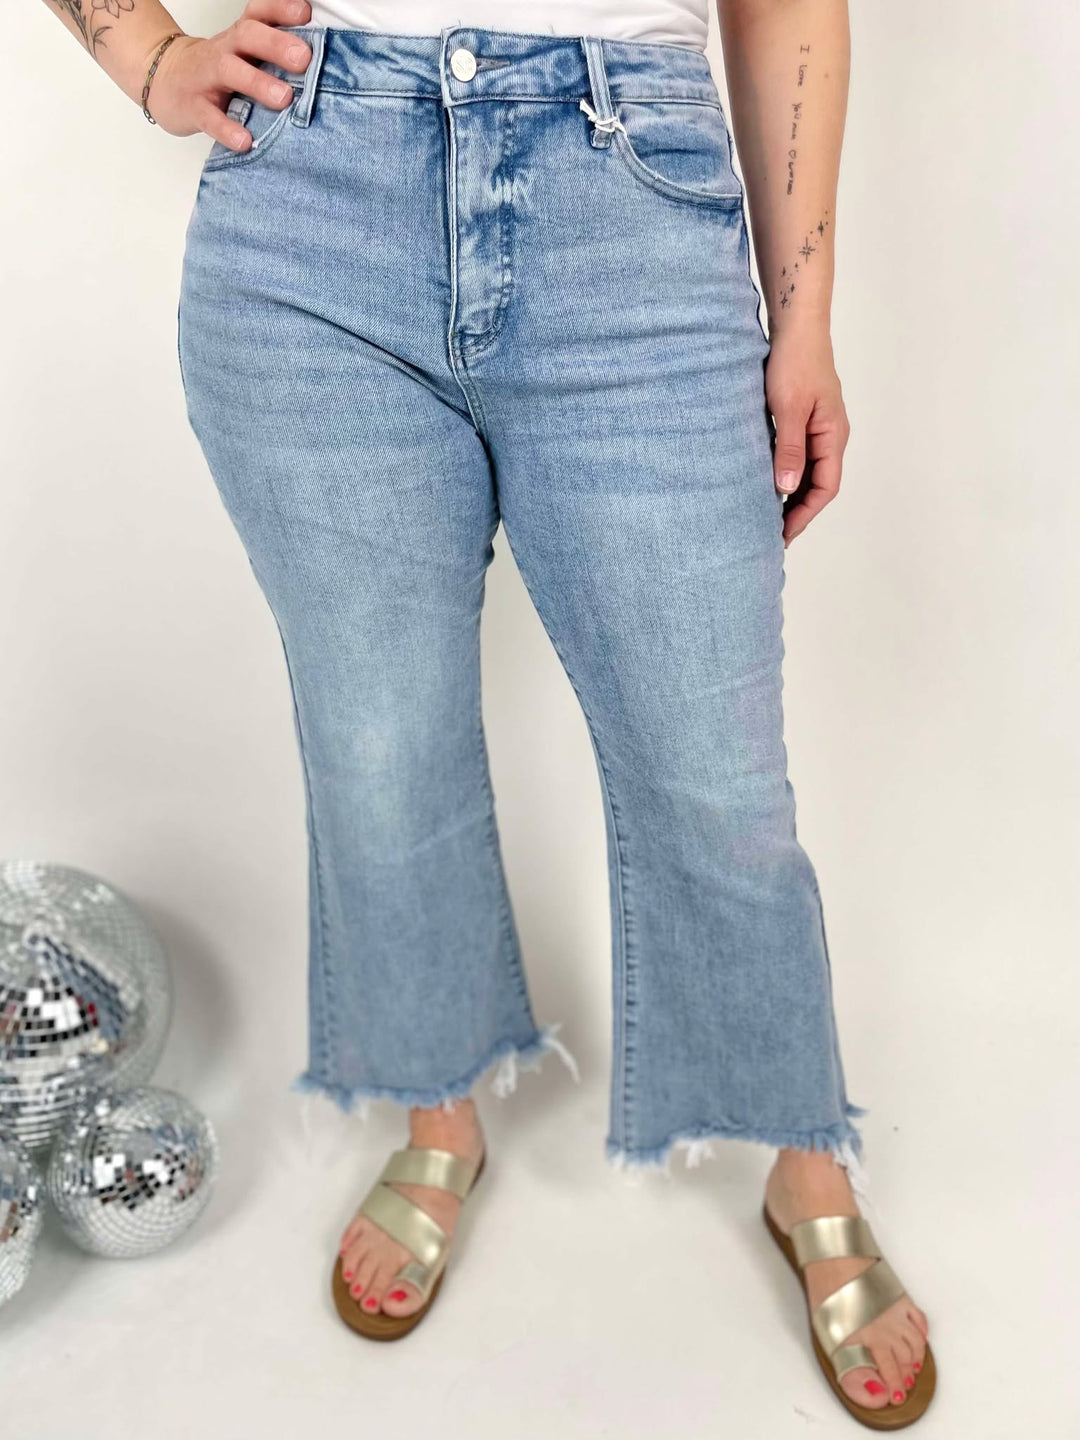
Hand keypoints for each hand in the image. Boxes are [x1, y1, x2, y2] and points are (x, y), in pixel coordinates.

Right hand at [144, 0, 312, 147]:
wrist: (164, 80)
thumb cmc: (218, 69)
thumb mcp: (245, 53)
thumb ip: (277, 53)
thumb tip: (323, 60)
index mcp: (241, 36)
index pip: (259, 12)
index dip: (280, 9)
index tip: (306, 14)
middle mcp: (225, 49)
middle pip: (248, 36)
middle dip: (276, 44)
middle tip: (303, 59)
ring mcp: (207, 77)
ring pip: (230, 71)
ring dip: (258, 83)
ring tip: (284, 98)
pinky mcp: (193, 106)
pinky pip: (209, 116)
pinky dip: (227, 129)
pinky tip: (245, 141)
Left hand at [766, 325, 850, 545]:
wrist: (796, 326)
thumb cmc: (794, 362)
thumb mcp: (788, 408)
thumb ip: (789, 449)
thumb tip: (787, 489)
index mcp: (834, 435)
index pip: (825, 487)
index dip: (804, 514)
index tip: (782, 534)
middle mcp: (831, 435)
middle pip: (819, 484)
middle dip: (798, 511)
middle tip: (772, 534)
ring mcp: (820, 427)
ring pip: (810, 471)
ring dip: (792, 495)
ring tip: (768, 516)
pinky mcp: (806, 419)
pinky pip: (800, 456)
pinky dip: (787, 474)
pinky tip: (767, 483)